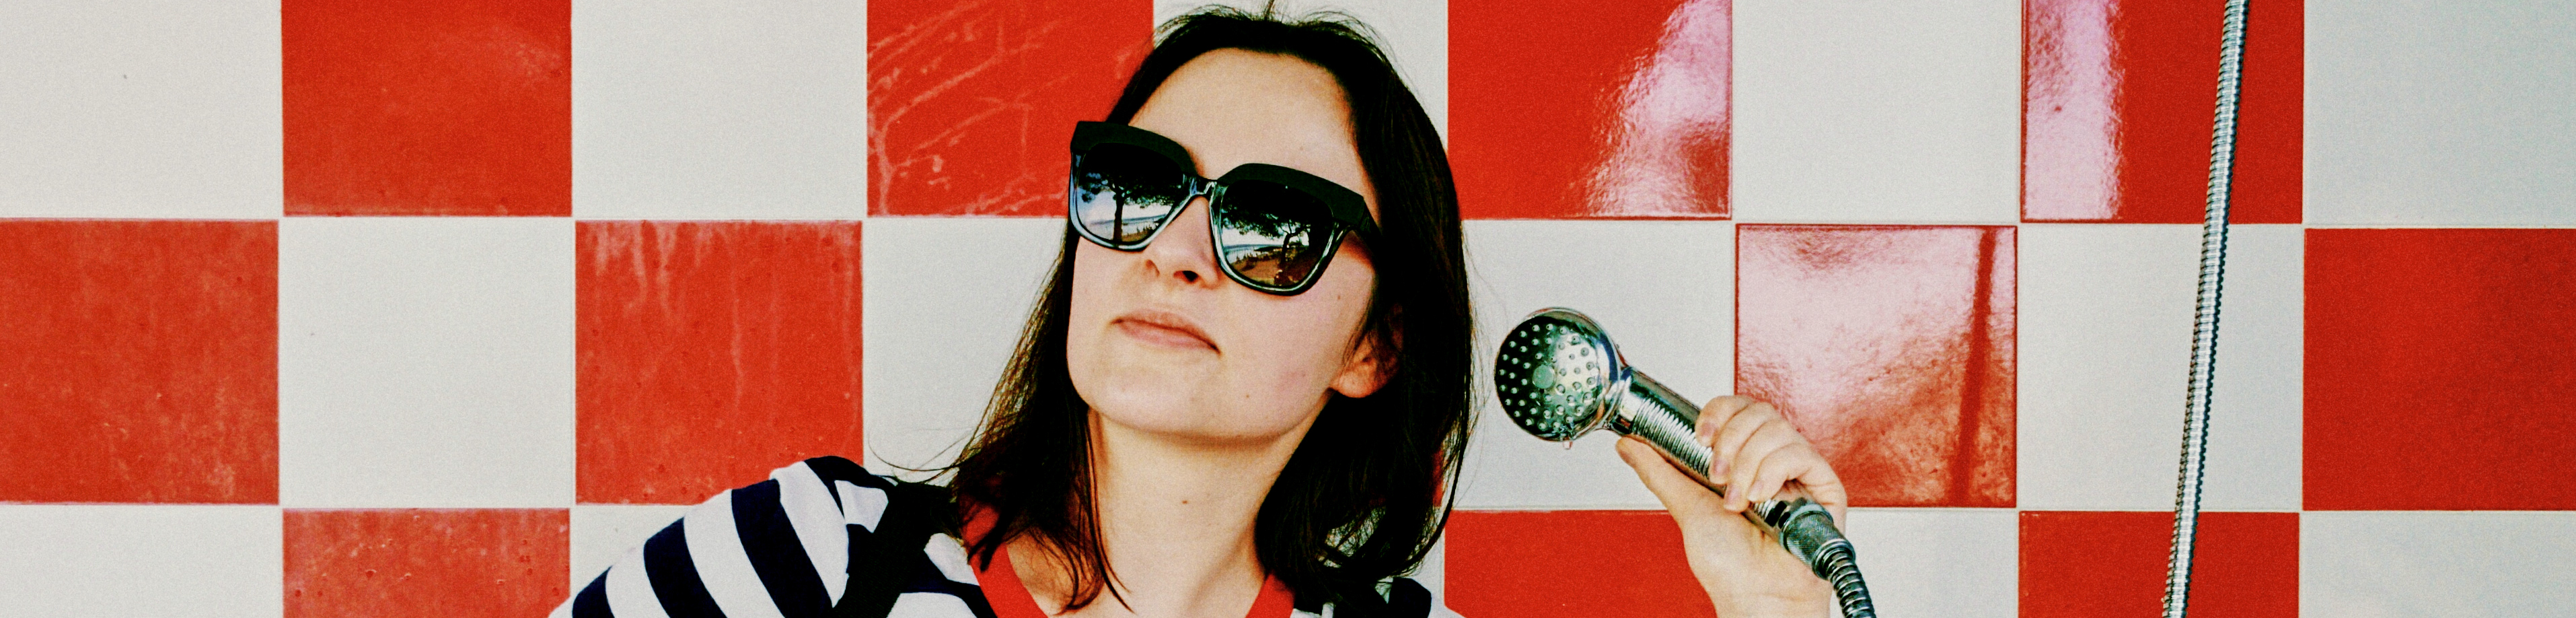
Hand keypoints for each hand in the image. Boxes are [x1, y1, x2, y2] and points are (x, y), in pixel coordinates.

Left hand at [1615, 396, 1848, 617]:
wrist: (1755, 597)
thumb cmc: (1729, 564)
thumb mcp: (1686, 507)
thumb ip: (1660, 471)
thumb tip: (1629, 444)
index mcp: (1743, 459)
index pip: (1738, 409)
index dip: (1719, 412)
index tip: (1701, 436)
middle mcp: (1772, 460)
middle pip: (1759, 411)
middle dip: (1730, 439)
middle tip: (1717, 476)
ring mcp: (1799, 471)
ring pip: (1777, 429)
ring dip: (1747, 463)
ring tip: (1738, 499)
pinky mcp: (1824, 485)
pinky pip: (1801, 452)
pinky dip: (1773, 471)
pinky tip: (1761, 498)